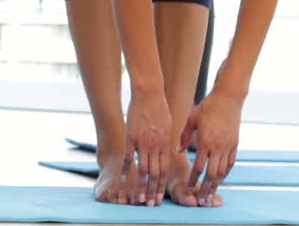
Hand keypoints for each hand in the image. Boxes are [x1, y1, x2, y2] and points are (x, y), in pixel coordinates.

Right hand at [123, 87, 170, 206]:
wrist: (149, 93)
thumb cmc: (161, 107)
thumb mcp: (170, 125)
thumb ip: (170, 140)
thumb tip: (175, 150)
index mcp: (166, 144)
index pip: (165, 170)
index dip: (162, 186)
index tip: (160, 197)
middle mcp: (156, 146)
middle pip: (155, 174)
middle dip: (153, 191)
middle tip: (151, 204)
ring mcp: (143, 143)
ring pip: (143, 169)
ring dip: (141, 186)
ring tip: (139, 198)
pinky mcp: (131, 137)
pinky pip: (128, 156)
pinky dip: (126, 168)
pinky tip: (123, 178)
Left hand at [180, 93, 241, 205]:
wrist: (228, 98)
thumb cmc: (207, 107)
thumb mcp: (192, 119)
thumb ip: (184, 136)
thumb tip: (179, 151)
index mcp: (205, 142)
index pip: (198, 167)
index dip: (194, 180)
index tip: (189, 189)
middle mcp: (217, 147)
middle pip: (212, 174)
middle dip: (206, 188)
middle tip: (202, 200)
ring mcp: (228, 146)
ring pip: (222, 171)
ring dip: (216, 185)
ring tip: (211, 194)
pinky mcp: (235, 144)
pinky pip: (231, 163)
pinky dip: (225, 173)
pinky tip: (221, 180)